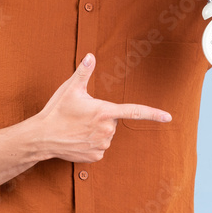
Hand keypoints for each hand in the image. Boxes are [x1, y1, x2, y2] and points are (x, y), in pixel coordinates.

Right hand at [32, 53, 171, 162]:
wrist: (42, 137)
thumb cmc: (56, 111)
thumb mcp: (70, 89)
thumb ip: (83, 72)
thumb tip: (90, 56)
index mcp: (104, 112)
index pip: (134, 111)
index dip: (153, 114)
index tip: (168, 117)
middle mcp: (106, 130)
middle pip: (112, 122)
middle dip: (102, 118)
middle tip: (82, 116)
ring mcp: (101, 145)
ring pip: (106, 136)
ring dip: (96, 132)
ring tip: (77, 128)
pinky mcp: (95, 156)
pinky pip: (99, 148)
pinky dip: (91, 144)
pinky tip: (77, 139)